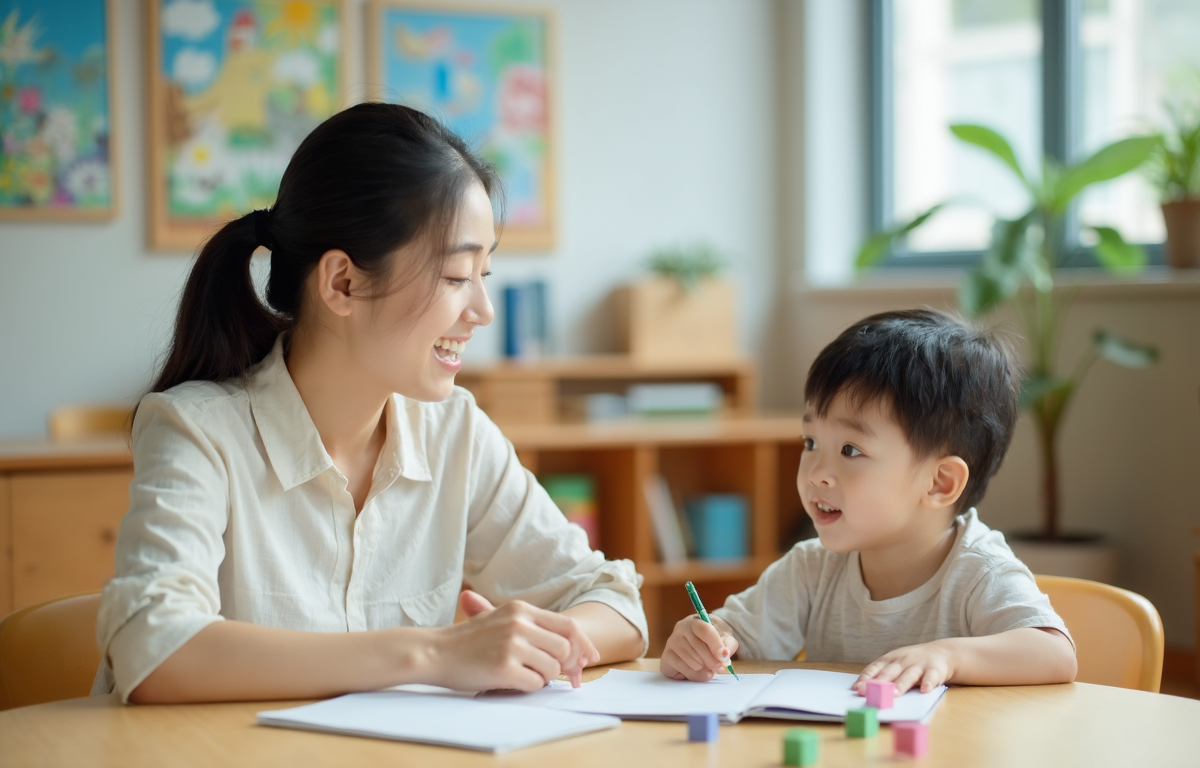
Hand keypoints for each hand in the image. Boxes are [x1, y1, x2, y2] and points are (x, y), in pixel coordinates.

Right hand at [431, 590, 598, 691]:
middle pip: (565, 648)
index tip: (590, 657)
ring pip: (553, 668)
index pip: (568, 625)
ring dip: (544, 677)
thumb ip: (534, 627)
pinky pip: (535, 683)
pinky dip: (529, 686)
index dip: (583, 644)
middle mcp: (519, 623)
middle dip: (564, 665)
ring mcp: (512, 645)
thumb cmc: (469, 640)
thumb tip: (574, 644)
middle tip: (552, 672)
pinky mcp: (504, 667)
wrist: (434, 652)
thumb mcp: (500, 618)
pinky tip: (512, 681)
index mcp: (521, 609)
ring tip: (522, 674)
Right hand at [660, 615, 738, 681]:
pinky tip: (697, 669)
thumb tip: (724, 655)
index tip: (724, 656)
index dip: (716, 644)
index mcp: (695, 621)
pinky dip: (696, 674)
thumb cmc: (713, 639)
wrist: (697, 643)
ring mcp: (671, 643)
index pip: (705, 630)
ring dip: (704, 668)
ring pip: (693, 662)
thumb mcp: (724, 638)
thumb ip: (728, 645)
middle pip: (699, 648)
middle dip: (713, 661)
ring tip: (706, 665)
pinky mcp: (666, 657)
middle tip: (719, 667)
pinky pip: (685, 671)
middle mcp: (680, 630)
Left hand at [854, 640, 953, 694]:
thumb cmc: (913, 662)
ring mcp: (919, 664)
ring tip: (894, 694)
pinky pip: (931, 677)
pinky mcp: (935, 670)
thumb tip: (863, 690)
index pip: (876, 667)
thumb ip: (883, 675)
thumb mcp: (897, 664)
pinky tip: (925, 690)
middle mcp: (903, 660)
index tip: (857, 688)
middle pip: (890, 672)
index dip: (866, 677)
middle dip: (879, 682)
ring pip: (908, 675)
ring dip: (901, 684)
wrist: (942, 652)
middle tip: (869, 692)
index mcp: (891, 659)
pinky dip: (928, 683)